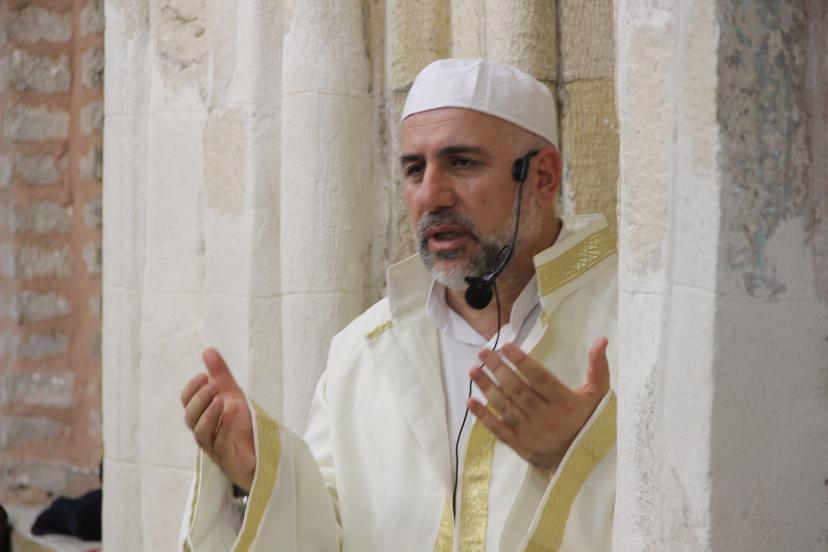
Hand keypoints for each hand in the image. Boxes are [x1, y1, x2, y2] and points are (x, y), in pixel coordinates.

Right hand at [181, 348, 255, 491]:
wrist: (263, 455)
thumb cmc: (243, 426)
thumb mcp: (233, 395)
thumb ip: (220, 375)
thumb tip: (208, 350)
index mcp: (203, 417)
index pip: (187, 403)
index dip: (192, 390)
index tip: (204, 376)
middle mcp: (205, 432)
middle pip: (190, 418)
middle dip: (200, 399)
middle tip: (213, 384)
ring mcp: (214, 448)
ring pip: (201, 434)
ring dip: (209, 414)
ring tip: (221, 400)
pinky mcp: (228, 460)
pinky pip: (221, 446)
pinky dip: (224, 429)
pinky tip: (232, 414)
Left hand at [467, 337, 609, 473]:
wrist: (587, 464)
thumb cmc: (591, 422)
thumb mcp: (599, 396)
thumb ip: (598, 367)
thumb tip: (601, 340)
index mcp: (566, 403)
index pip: (540, 378)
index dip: (522, 361)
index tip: (505, 346)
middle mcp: (547, 418)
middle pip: (518, 390)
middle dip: (498, 369)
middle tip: (483, 353)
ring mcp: (533, 434)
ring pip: (506, 408)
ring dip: (488, 388)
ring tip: (474, 370)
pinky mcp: (522, 447)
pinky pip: (500, 431)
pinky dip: (484, 417)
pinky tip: (471, 402)